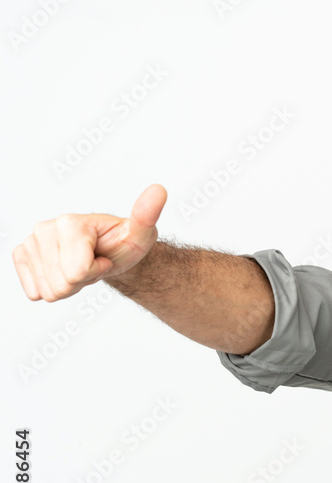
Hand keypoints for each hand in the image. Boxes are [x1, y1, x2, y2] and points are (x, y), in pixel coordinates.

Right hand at [12, 184, 166, 301]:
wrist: (110, 250)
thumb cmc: (124, 243)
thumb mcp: (141, 233)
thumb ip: (147, 215)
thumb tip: (159, 190)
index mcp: (70, 223)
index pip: (78, 273)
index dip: (98, 271)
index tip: (104, 257)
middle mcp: (44, 228)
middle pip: (62, 285)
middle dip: (83, 281)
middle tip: (93, 262)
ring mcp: (30, 241)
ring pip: (50, 292)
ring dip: (70, 285)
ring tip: (81, 265)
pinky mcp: (22, 255)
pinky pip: (35, 292)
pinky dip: (53, 288)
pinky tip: (65, 270)